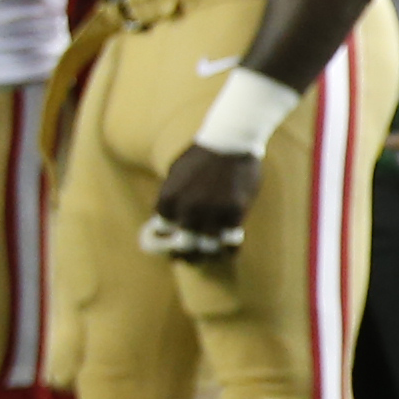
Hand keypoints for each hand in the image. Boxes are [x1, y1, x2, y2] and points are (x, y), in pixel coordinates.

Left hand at [146, 142, 261, 260]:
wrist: (230, 140)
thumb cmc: (202, 155)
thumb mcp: (176, 173)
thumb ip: (171, 197)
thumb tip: (166, 223)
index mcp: (168, 199)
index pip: (164, 232)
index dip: (168, 241)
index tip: (173, 247)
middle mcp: (187, 209)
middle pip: (183, 246)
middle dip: (187, 254)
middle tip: (191, 258)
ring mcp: (211, 212)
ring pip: (208, 247)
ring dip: (209, 253)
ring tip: (212, 255)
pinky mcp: (234, 212)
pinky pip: (231, 242)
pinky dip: (230, 249)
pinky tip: (230, 250)